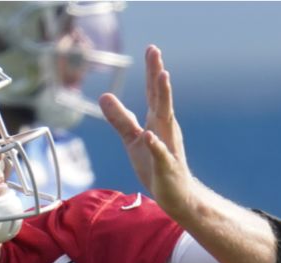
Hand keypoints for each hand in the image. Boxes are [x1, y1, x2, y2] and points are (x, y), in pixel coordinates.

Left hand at [99, 46, 194, 219]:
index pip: (154, 92)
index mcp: (157, 121)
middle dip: (158, 74)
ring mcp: (167, 146)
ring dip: (164, 98)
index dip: (152, 70)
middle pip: (161, 97)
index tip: (151, 48)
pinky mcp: (166, 167)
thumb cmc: (155, 165)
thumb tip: (104, 96)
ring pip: (165, 119)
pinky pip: (160, 154)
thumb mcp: (132, 139)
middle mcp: (165, 128)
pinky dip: (155, 144)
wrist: (175, 195)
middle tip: (155, 51)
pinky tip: (149, 135)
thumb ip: (120, 118)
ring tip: (163, 77)